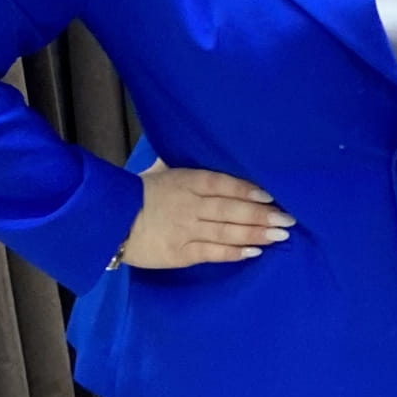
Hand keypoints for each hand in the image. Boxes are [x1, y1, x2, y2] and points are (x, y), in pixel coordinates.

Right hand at [120, 158, 295, 267]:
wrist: (108, 223)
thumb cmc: (136, 193)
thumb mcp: (158, 170)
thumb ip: (182, 162)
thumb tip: (197, 142)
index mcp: (184, 181)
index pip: (221, 183)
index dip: (247, 189)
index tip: (270, 194)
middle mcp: (188, 205)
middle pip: (230, 209)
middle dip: (262, 215)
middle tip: (288, 219)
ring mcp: (185, 230)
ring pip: (226, 231)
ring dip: (255, 233)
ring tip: (279, 235)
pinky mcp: (180, 253)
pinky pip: (212, 252)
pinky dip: (234, 251)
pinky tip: (254, 251)